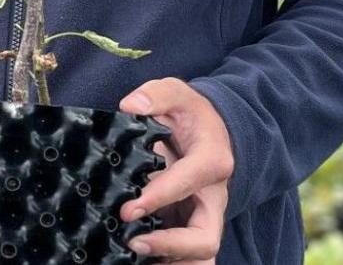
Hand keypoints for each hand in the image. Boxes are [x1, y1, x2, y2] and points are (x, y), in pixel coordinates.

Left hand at [117, 77, 234, 263]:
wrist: (211, 132)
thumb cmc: (191, 115)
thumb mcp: (178, 94)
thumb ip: (157, 95)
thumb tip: (129, 107)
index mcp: (212, 162)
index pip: (187, 184)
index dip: (159, 198)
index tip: (129, 209)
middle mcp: (213, 198)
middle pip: (205, 239)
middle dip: (171, 247)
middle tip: (132, 243)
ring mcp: (205, 218)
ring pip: (202, 258)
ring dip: (173, 262)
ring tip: (135, 258)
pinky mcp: (193, 230)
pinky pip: (187, 258)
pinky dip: (166, 261)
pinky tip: (136, 259)